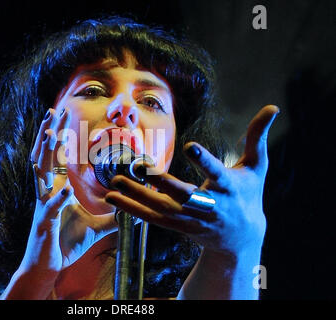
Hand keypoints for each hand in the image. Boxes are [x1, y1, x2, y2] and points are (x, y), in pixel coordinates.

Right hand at [22, 107, 116, 272]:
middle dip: (49, 132)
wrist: (48, 265)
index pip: (56, 156)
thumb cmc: (67, 241)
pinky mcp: (44, 223)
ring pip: (40, 174)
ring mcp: (43, 205)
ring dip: (46, 153)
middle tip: (54, 111)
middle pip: (44, 156)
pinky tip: (66, 190)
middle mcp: (47, 192)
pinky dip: (58, 198)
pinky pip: (50, 207)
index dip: (59, 136)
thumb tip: (133, 209)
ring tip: (52, 133)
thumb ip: (113, 216)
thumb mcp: (96, 226)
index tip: (64, 116)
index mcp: (56, 188)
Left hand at [105, 105, 278, 256]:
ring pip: (162, 209)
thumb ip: (258, 137)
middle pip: (184, 195)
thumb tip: (273, 106)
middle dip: (162, 183)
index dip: (205, 161)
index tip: (190, 145)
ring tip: (115, 182)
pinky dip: (132, 209)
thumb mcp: (256, 167)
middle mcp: (209, 206)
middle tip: (141, 167)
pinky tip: (113, 198)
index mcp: (228, 189)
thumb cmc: (248, 195)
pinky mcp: (177, 226)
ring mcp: (191, 219)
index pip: (218, 173)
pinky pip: (152, 219)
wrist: (240, 238)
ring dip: (137, 197)